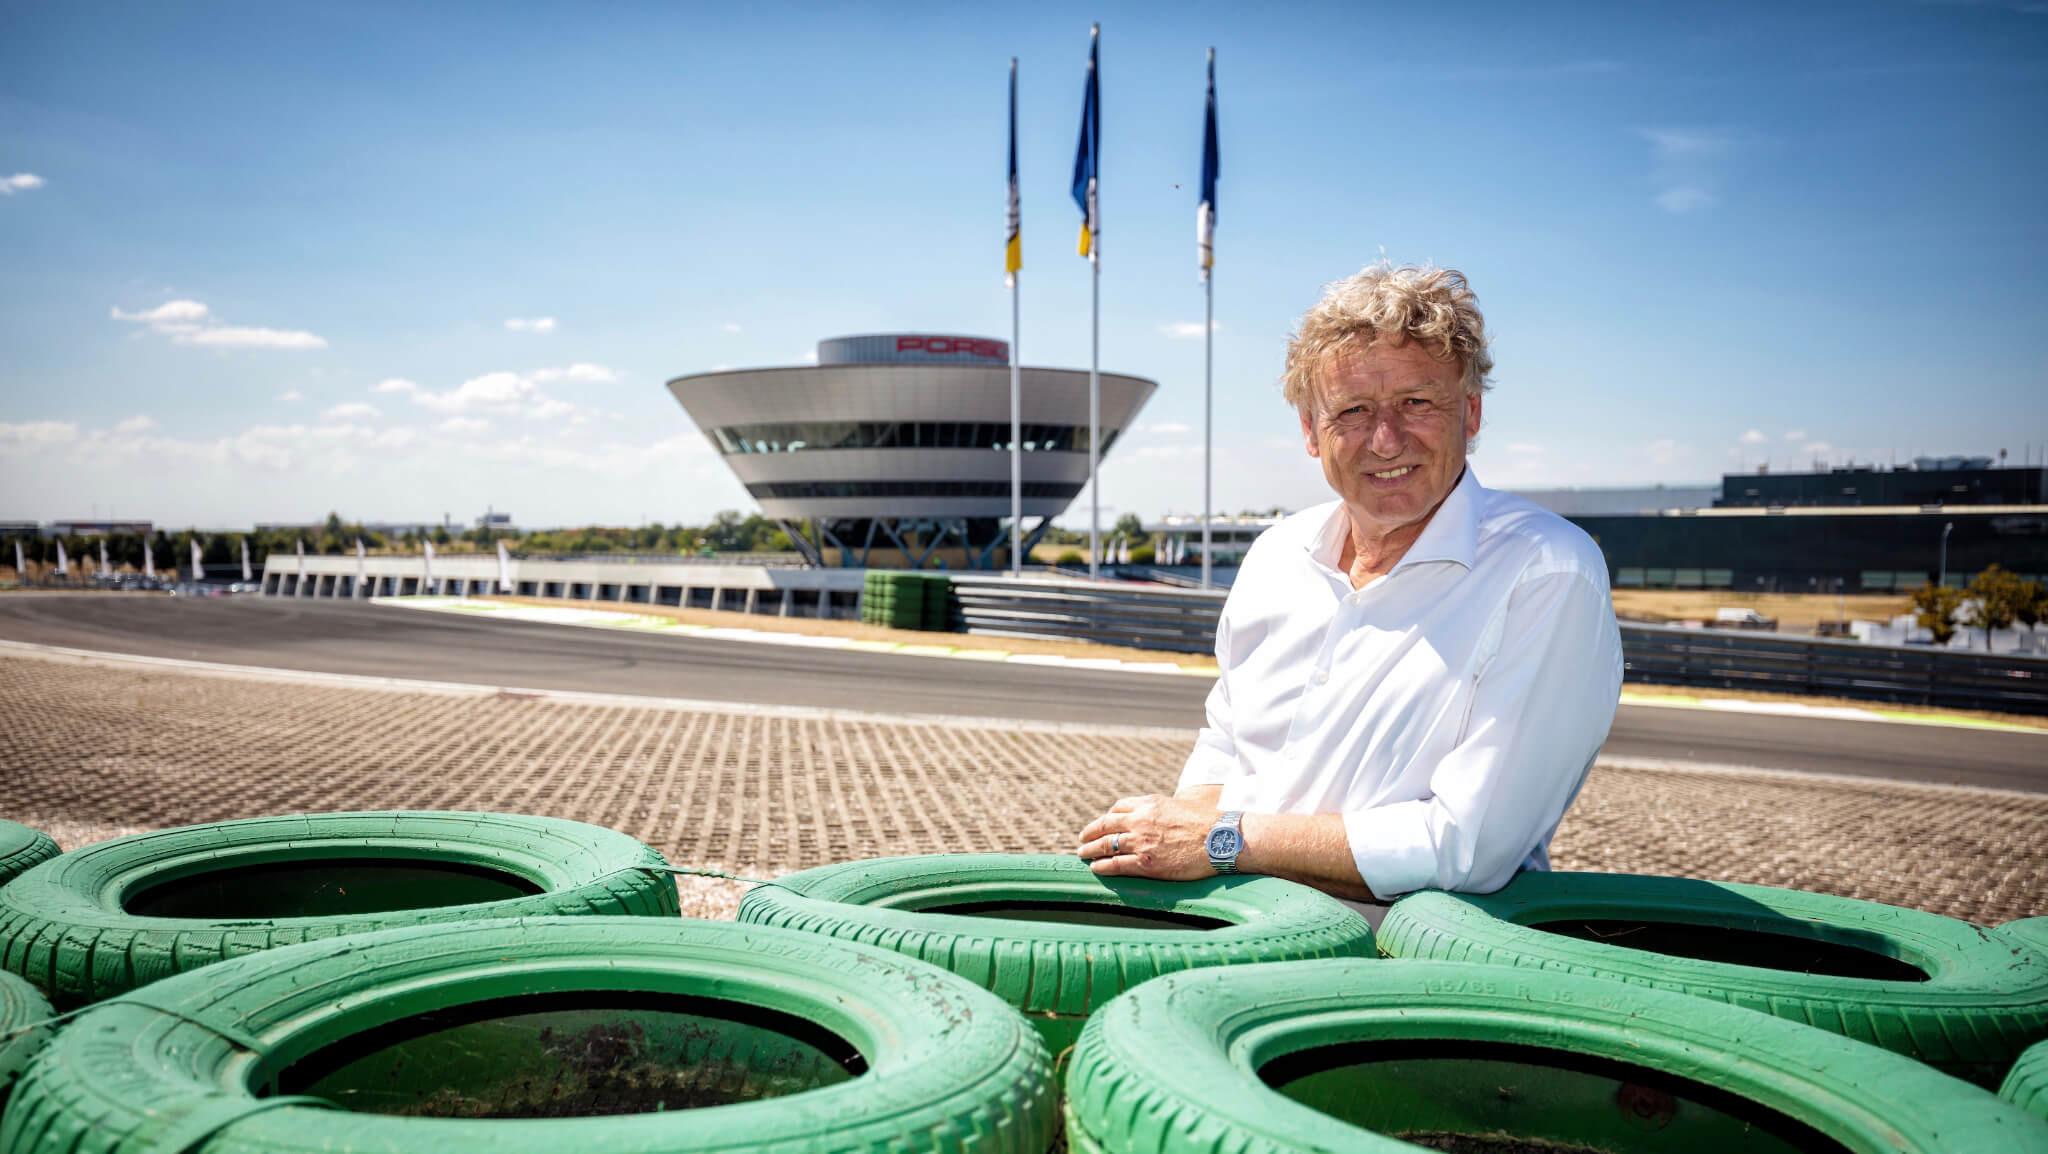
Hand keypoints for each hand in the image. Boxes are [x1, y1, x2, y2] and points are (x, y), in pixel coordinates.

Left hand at [1076, 794, 1218, 879]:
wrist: (1222, 839)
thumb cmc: (1208, 822)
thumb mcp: (1181, 804)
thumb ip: (1164, 809)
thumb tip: (1160, 814)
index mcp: (1149, 803)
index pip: (1118, 808)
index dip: (1107, 817)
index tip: (1102, 823)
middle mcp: (1141, 820)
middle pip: (1106, 825)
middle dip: (1090, 833)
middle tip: (1082, 839)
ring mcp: (1142, 842)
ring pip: (1106, 845)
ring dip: (1091, 850)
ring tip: (1083, 855)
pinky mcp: (1147, 864)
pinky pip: (1116, 864)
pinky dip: (1102, 866)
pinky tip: (1096, 868)